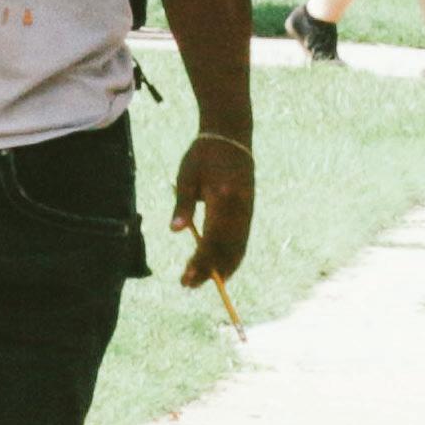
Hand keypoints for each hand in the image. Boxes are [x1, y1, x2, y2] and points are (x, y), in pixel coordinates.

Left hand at [171, 136, 254, 286]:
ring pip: (238, 248)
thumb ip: (183, 205)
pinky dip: (233, 258)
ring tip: (204, 282)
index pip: (211, 240)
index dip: (200, 262)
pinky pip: (243, 241)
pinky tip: (222, 269)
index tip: (185, 278)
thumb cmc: (203, 155)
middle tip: (188, 285)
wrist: (231, 138)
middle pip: (225, 249)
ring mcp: (247, 212)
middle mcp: (238, 209)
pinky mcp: (250, 212)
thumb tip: (175, 231)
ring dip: (222, 268)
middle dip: (208, 270)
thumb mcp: (186, 177)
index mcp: (222, 199)